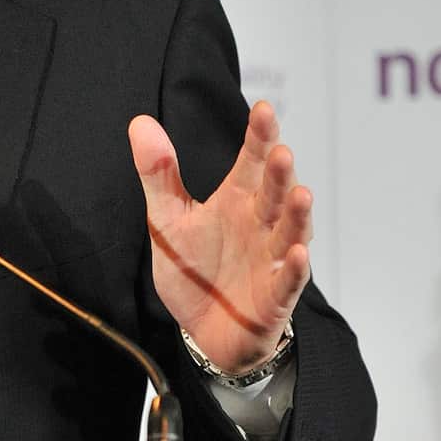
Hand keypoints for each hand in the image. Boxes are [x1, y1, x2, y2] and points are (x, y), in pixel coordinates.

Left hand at [127, 99, 310, 374]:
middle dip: (278, 174)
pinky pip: (288, 281)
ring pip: (289, 233)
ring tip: (300, 193)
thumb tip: (139, 122)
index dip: (258, 137)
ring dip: (296, 215)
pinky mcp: (276, 297)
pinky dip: (294, 268)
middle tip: (280, 151)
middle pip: (272, 194)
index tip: (263, 108)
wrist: (205, 331)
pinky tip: (297, 253)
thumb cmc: (196, 271)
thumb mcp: (167, 220)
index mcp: (236, 202)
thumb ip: (159, 174)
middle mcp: (260, 225)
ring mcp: (271, 260)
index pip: (251, 162)